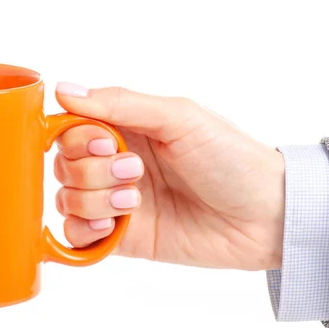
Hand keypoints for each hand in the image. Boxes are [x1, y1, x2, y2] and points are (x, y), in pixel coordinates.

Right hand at [53, 83, 284, 270]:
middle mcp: (117, 163)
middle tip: (135, 171)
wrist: (264, 215)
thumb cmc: (231, 158)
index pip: (72, 127)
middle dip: (93, 170)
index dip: (79, 137)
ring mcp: (117, 202)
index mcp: (129, 128)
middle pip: (65, 163)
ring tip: (135, 199)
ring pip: (67, 198)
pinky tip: (115, 224)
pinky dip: (85, 230)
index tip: (109, 143)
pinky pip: (76, 236)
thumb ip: (120, 103)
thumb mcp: (179, 117)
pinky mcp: (123, 237)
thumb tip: (64, 89)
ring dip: (94, 198)